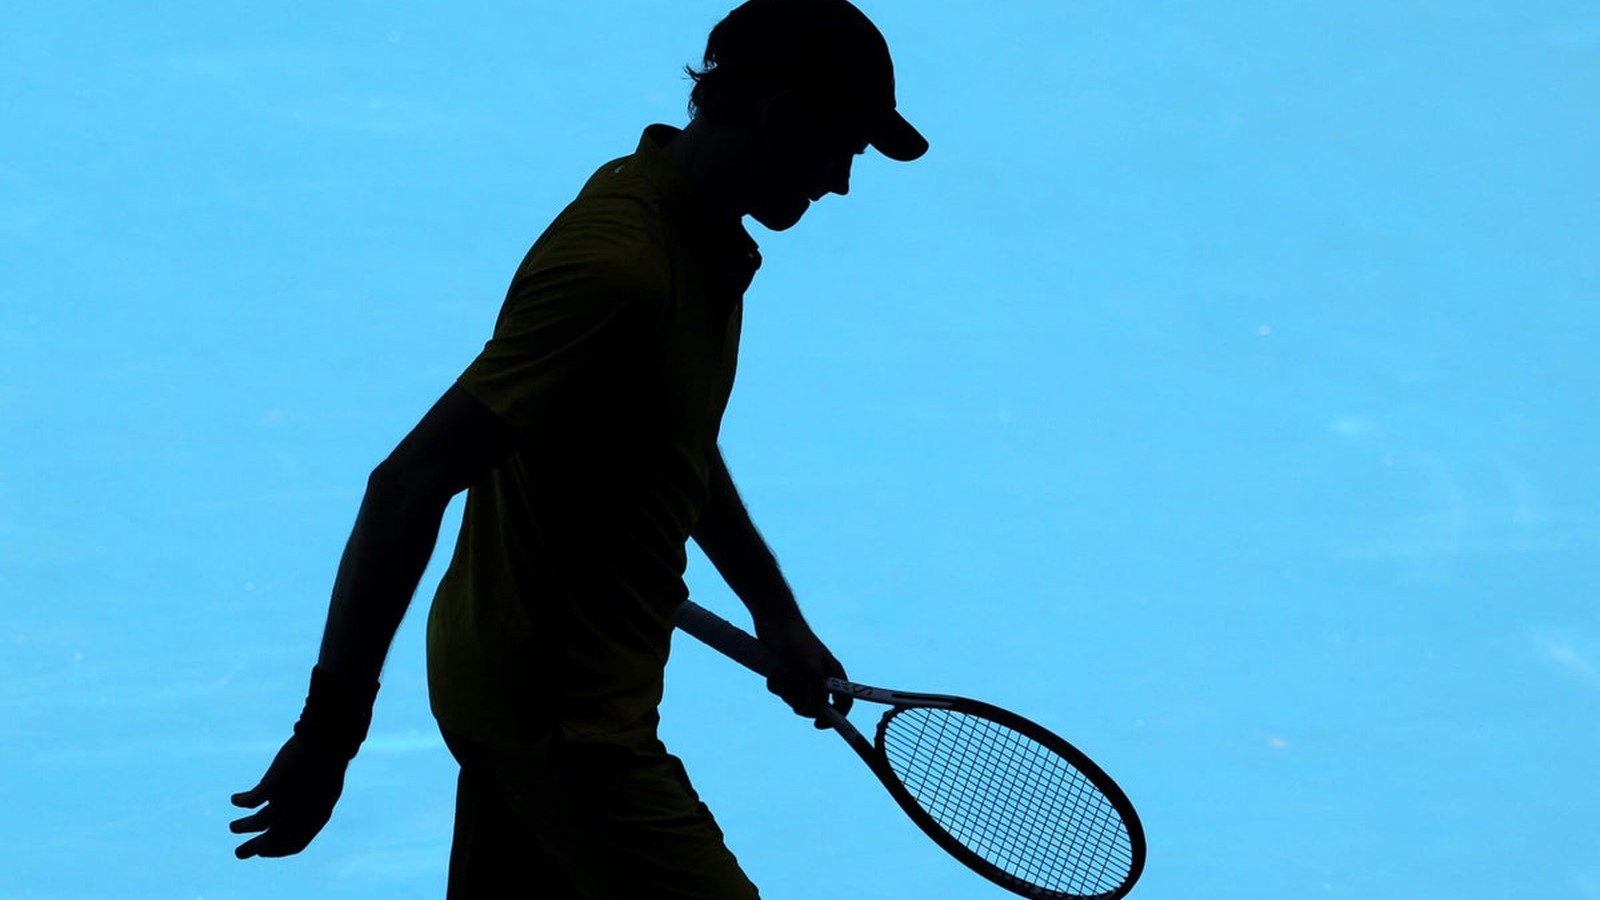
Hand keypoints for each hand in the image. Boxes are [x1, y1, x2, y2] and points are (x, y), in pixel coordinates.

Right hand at [230, 734, 348, 858]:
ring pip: (256, 823)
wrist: (328, 741)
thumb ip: (311, 806)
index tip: (262, 851)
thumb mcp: (326, 789)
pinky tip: (235, 798)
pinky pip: (249, 801)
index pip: (294, 845)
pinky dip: (240, 800)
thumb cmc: (329, 762)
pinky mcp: (272, 787)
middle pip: (272, 840)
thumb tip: (292, 813)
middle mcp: (300, 816)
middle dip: (253, 848)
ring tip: (233, 827)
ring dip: (242, 827)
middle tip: (239, 853)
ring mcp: (285, 802)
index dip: (276, 851)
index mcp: (316, 818)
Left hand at [756, 616, 852, 728]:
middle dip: (800, 701)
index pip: (844, 703)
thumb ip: (817, 691)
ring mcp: (801, 675)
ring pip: (794, 699)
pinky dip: (775, 685)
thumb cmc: (796, 640)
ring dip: (785, 690)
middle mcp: (820, 677)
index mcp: (833, 674)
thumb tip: (816, 710)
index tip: (817, 725)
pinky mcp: (785, 672)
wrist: (774, 620)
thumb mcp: (810, 667)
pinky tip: (773, 671)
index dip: (835, 717)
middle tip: (791, 690)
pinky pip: (780, 691)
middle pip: (814, 706)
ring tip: (781, 673)